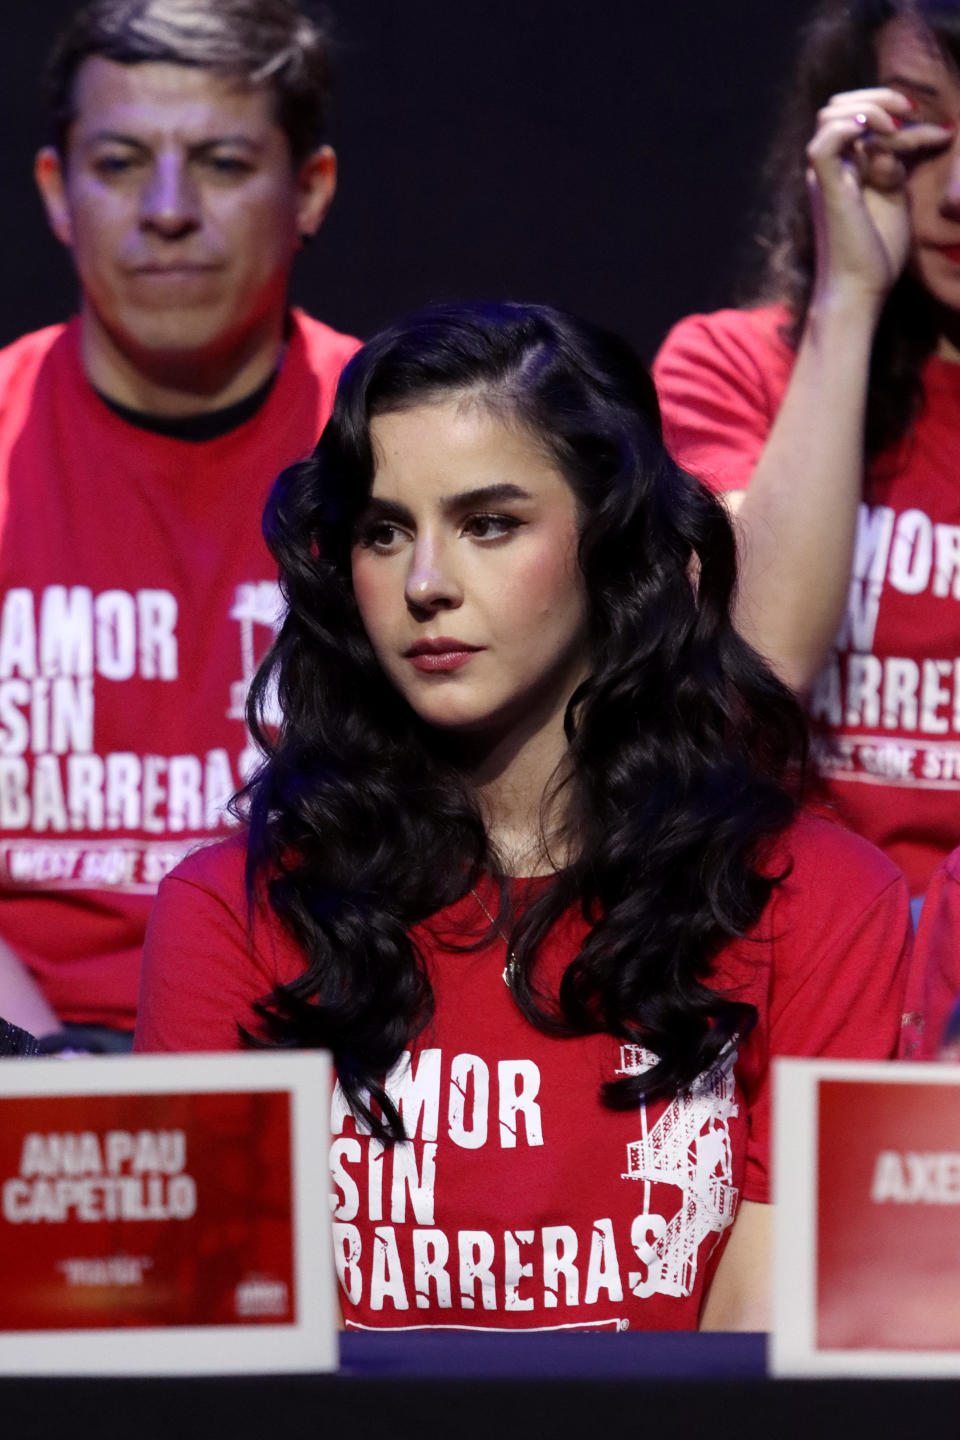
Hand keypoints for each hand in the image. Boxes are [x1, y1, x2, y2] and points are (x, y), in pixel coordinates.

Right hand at [806, 87, 953, 307]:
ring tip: (895, 127)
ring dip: (869, 109)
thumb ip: (894, 163)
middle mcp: (830, 168)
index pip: (861, 119)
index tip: (937, 133)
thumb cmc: (876, 252)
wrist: (860, 289)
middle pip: (838, 106)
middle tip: (909, 113)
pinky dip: (851, 129)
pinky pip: (825, 144)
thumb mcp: (895, 195)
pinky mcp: (826, 190)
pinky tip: (879, 137)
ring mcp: (825, 178)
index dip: (897, 112)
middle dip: (878, 98)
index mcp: (845, 168)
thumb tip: (902, 132)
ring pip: (830, 115)